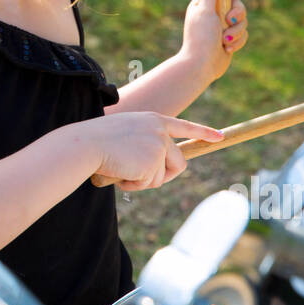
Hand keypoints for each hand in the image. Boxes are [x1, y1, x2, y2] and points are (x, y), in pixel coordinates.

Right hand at [78, 111, 223, 191]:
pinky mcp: (154, 161)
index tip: (218, 136)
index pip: (184, 126)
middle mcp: (160, 130)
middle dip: (163, 175)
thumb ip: (143, 145)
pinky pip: (150, 183)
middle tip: (140, 178)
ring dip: (143, 180)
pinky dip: (135, 184)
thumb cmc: (95, 142)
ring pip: (162, 176)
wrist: (85, 145)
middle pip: (178, 162)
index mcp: (153, 120)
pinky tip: (121, 173)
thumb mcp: (123, 136)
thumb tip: (152, 168)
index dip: (203, 132)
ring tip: (122, 169)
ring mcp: (158, 145)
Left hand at [180, 0, 246, 83]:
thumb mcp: (204, 11)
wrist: (201, 66)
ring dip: (236, 30)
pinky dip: (237, 41)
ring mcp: (222, 26)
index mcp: (204, 3)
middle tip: (229, 20)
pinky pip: (243, 34)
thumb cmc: (200, 38)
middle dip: (237, 13)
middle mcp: (213, 13)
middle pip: (236, 3)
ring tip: (225, 40)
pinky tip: (227, 49)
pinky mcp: (230, 38)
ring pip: (242, 20)